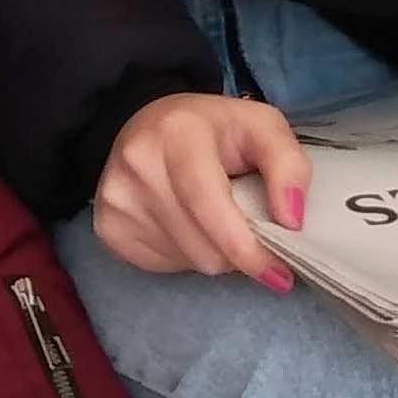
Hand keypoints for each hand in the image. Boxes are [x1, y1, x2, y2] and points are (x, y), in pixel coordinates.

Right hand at [90, 94, 313, 282]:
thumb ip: (288, 166)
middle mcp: (137, 164)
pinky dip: (184, 255)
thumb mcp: (262, 127)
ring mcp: (116, 198)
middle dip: (236, 251)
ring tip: (210, 219)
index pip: (210, 205)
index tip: (279, 273)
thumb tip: (291, 222)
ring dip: (211, 252)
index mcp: (178, 133)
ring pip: (188, 261)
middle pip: (205, 248)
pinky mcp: (107, 227)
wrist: (148, 125)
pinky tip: (183, 224)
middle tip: (245, 227)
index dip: (247, 247)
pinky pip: (162, 265)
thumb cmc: (214, 129)